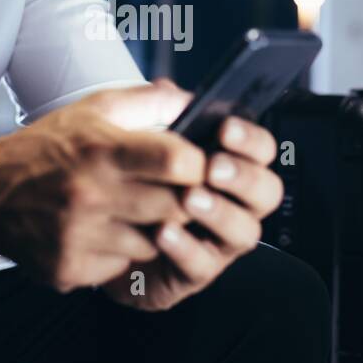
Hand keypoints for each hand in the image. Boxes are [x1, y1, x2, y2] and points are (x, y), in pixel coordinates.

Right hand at [0, 80, 204, 288]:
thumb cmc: (46, 149)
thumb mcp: (92, 111)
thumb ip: (146, 102)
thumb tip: (190, 100)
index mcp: (101, 150)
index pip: (178, 162)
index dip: (196, 165)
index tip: (193, 166)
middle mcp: (90, 194)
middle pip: (175, 209)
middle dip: (181, 202)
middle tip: (171, 194)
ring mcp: (79, 236)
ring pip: (152, 244)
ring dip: (150, 232)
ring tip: (131, 213)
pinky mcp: (69, 268)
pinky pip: (120, 268)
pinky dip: (119, 255)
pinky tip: (102, 234)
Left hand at [101, 114, 284, 311]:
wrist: (96, 234)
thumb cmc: (132, 183)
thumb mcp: (138, 141)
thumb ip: (155, 112)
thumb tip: (167, 89)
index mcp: (229, 169)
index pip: (261, 152)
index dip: (251, 141)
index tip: (226, 130)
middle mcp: (233, 206)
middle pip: (267, 192)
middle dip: (243, 177)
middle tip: (213, 166)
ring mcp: (217, 242)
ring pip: (244, 232)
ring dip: (219, 212)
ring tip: (190, 197)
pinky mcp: (192, 274)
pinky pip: (202, 266)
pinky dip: (185, 247)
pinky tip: (163, 231)